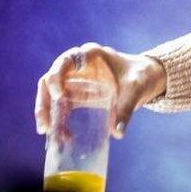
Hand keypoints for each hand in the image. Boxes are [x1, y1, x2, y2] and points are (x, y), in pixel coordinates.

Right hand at [35, 43, 165, 139]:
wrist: (146, 78)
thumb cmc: (140, 76)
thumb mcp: (135, 89)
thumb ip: (126, 108)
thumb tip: (117, 133)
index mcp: (91, 55)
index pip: (65, 61)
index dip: (57, 76)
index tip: (58, 95)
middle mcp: (79, 65)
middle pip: (50, 79)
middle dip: (43, 102)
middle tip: (45, 125)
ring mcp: (76, 80)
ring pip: (51, 93)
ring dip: (46, 113)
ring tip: (48, 134)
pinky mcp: (78, 94)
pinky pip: (62, 106)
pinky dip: (59, 120)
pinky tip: (64, 136)